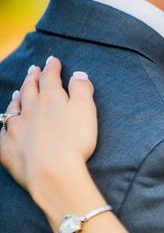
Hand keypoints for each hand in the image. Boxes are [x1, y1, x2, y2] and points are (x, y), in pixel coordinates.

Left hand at [0, 58, 96, 203]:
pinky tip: (5, 127)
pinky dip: (4, 128)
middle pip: (29, 90)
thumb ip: (82, 89)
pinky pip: (2, 134)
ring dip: (16, 99)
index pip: (50, 78)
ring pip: (13, 109)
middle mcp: (29, 110)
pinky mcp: (8, 150)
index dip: (52, 68)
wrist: (53, 172)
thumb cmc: (74, 141)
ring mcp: (16, 129)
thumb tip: (78, 74)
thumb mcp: (86, 110)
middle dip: (32, 78)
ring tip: (17, 93)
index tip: (53, 61)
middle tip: (34, 70)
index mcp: (50, 99)